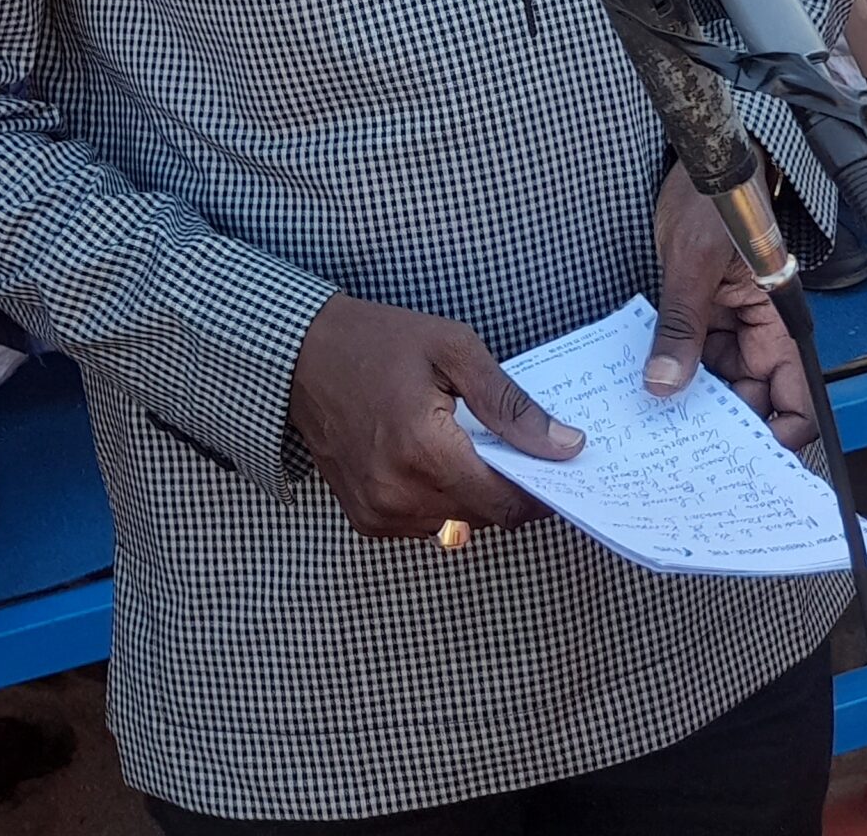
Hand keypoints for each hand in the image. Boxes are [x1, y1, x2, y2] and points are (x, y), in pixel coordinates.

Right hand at [288, 294, 582, 538]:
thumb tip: (565, 445)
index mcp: (424, 451)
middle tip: (514, 443)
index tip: (559, 466)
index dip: (542, 491)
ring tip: (466, 442)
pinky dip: (443, 498)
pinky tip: (433, 457)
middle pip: (488, 517)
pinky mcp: (366, 520)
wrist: (302, 355)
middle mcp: (399, 494)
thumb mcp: (453, 348)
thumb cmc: (378, 342)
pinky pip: (427, 524)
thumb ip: (510, 403)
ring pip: (460, 524)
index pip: (507, 502)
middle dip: (510, 486)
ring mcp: (379, 513)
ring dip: (475, 493)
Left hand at [648, 167, 815, 447]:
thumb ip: (680, 325)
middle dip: (723, 430)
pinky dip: (672, 375)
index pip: (795, 403)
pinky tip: (646, 393)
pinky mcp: (700, 317)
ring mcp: (727, 327)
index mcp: (777, 325)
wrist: (699, 160)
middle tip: (683, 460)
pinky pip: (691, 358)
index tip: (742, 468)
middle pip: (751, 403)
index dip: (777, 440)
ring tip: (658, 436)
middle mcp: (757, 335)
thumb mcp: (693, 264)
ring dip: (691, 405)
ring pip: (717, 386)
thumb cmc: (718, 199)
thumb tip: (664, 386)